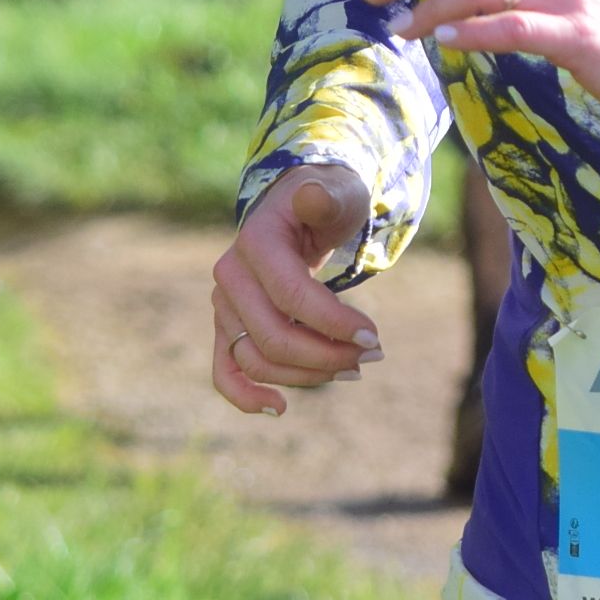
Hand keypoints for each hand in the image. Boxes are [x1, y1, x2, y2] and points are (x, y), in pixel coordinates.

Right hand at [211, 163, 382, 414]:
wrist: (299, 208)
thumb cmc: (327, 200)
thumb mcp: (337, 191)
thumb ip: (326, 196)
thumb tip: (312, 197)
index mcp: (256, 242)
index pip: (292, 296)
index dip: (334, 323)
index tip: (375, 337)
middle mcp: (230, 276)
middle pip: (273, 337)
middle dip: (328, 354)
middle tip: (373, 355)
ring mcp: (224, 305)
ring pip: (257, 360)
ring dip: (307, 375)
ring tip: (353, 369)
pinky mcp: (227, 327)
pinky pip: (224, 371)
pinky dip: (245, 395)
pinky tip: (280, 408)